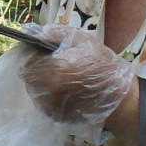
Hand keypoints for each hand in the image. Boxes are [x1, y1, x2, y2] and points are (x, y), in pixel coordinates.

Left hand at [18, 24, 132, 124]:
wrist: (118, 99)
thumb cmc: (103, 67)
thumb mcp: (84, 42)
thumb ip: (57, 33)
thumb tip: (31, 31)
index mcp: (56, 69)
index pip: (26, 59)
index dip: (30, 52)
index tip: (39, 49)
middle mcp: (49, 90)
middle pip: (27, 74)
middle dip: (35, 65)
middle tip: (50, 61)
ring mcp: (49, 105)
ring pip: (32, 87)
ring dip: (39, 79)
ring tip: (57, 74)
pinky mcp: (52, 115)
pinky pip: (40, 99)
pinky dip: (46, 92)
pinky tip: (60, 87)